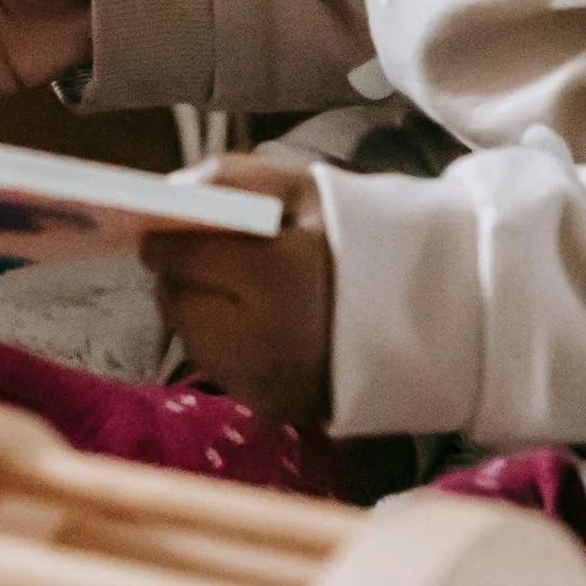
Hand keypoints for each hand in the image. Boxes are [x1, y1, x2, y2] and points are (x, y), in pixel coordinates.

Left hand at [145, 156, 333, 425]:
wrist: (429, 313)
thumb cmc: (360, 240)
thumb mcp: (304, 188)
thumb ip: (235, 178)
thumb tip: (174, 190)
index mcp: (273, 276)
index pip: (182, 257)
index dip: (162, 239)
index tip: (156, 228)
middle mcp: (262, 339)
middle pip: (177, 303)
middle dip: (173, 277)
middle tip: (185, 258)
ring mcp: (266, 381)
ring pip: (190, 341)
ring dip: (190, 311)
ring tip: (213, 287)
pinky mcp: (272, 407)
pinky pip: (218, 372)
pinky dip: (218, 345)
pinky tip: (242, 322)